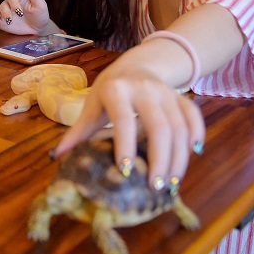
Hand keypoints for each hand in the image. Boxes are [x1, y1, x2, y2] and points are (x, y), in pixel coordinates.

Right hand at [0, 0, 54, 34]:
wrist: (38, 28)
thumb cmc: (40, 14)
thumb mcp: (40, 4)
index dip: (13, 4)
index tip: (20, 13)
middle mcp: (9, 4)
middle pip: (2, 4)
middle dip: (5, 13)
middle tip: (10, 21)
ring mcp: (4, 12)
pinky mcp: (0, 21)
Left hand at [51, 55, 205, 191]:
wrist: (136, 66)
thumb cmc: (110, 92)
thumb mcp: (92, 106)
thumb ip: (78, 132)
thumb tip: (56, 157)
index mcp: (116, 90)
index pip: (123, 120)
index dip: (125, 145)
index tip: (126, 172)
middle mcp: (144, 89)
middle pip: (159, 127)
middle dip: (160, 159)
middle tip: (155, 187)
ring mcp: (166, 92)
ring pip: (179, 127)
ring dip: (178, 157)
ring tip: (172, 184)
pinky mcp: (181, 96)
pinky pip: (193, 116)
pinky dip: (197, 134)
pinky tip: (194, 154)